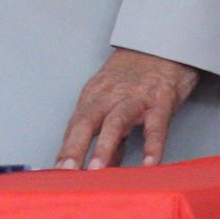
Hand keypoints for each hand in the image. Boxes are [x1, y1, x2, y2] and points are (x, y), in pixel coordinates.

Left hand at [54, 47, 199, 169]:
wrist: (163, 46)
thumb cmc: (137, 78)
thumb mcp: (117, 101)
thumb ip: (110, 135)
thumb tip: (104, 165)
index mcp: (95, 96)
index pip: (75, 124)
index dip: (65, 148)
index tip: (55, 172)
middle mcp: (110, 95)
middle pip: (86, 121)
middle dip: (74, 147)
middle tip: (66, 172)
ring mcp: (135, 97)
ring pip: (116, 121)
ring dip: (105, 146)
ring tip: (98, 171)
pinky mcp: (161, 100)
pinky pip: (155, 125)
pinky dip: (152, 144)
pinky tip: (148, 163)